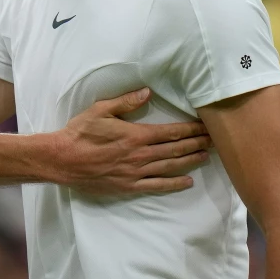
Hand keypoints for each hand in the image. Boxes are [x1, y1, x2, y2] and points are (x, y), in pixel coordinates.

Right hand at [53, 88, 211, 195]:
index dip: (190, 130)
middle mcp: (141, 155)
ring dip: (190, 161)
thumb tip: (147, 92)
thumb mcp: (100, 110)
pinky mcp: (130, 186)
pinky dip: (174, 183)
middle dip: (196, 144)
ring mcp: (136, 172)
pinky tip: (187, 181)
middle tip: (215, 141)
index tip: (205, 126)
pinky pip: (157, 185)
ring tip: (207, 156)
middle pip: (175, 149)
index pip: (170, 132)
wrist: (64, 160)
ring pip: (170, 166)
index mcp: (135, 135)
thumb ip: (126, 102)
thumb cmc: (80, 132)